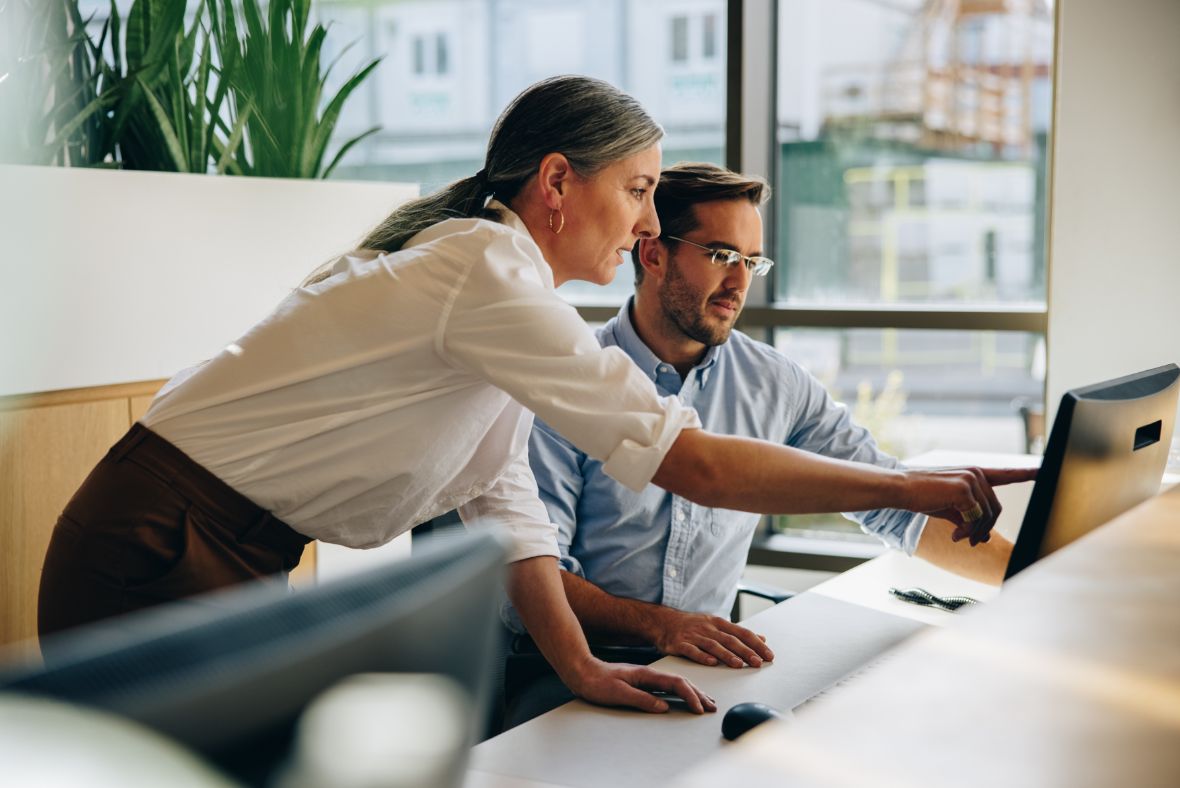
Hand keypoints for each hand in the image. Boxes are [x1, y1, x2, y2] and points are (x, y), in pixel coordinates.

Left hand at [564, 657, 716, 713]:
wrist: (582, 672)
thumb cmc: (597, 682)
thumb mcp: (618, 693)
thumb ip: (642, 699)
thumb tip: (664, 706)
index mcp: (646, 675)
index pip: (676, 683)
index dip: (690, 696)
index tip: (699, 708)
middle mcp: (649, 674)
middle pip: (681, 682)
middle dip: (698, 694)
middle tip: (712, 707)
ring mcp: (646, 678)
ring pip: (676, 683)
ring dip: (692, 692)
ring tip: (705, 701)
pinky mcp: (642, 682)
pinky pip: (668, 687)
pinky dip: (681, 692)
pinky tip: (683, 697)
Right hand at [651, 609, 773, 667]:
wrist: (663, 621)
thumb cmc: (692, 625)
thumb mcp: (716, 624)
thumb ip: (738, 633)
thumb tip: (762, 638)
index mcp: (718, 623)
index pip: (742, 633)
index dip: (756, 644)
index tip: (768, 655)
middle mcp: (708, 628)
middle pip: (730, 640)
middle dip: (746, 651)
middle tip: (759, 662)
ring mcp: (693, 635)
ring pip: (713, 645)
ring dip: (727, 655)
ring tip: (739, 665)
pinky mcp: (679, 644)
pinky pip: (692, 651)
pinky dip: (702, 656)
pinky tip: (711, 663)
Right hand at [902, 467, 1036, 545]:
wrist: (902, 489)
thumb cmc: (923, 497)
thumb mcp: (950, 508)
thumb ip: (970, 518)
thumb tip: (984, 538)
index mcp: (975, 474)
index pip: (1006, 474)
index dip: (1027, 473)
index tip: (1044, 471)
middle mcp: (976, 473)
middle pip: (996, 509)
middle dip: (984, 529)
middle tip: (971, 542)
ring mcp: (972, 479)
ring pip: (987, 516)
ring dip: (974, 532)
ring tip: (958, 537)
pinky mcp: (965, 489)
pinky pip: (976, 518)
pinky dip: (966, 531)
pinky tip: (954, 535)